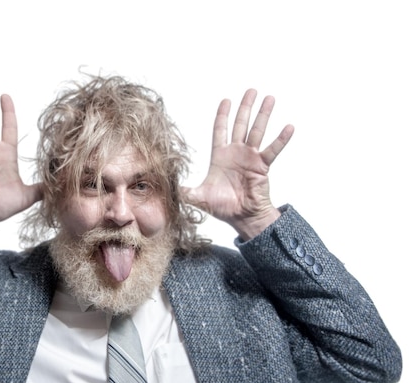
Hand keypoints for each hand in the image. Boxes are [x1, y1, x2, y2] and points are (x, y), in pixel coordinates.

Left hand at [183, 89, 293, 239]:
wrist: (241, 218)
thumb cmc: (222, 207)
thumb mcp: (198, 197)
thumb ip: (184, 190)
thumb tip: (167, 187)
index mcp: (221, 156)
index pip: (220, 130)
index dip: (223, 115)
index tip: (226, 100)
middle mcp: (236, 153)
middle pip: (241, 125)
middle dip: (245, 107)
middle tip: (251, 90)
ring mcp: (251, 158)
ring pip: (257, 131)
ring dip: (263, 115)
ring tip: (270, 98)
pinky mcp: (262, 166)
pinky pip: (273, 150)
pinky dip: (281, 139)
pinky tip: (289, 127)